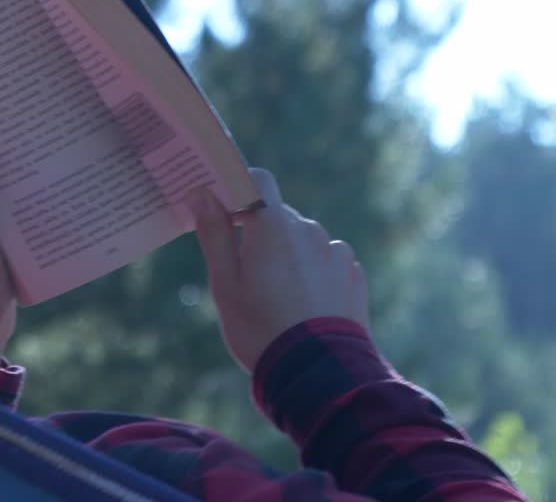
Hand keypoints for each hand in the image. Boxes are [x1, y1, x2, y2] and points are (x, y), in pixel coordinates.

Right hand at [186, 169, 368, 372]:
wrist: (318, 375)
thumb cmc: (260, 328)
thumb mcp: (225, 284)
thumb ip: (214, 233)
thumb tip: (202, 194)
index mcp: (273, 225)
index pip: (256, 179)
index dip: (238, 189)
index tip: (223, 212)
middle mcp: (309, 230)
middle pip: (278, 216)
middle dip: (260, 234)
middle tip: (245, 274)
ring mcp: (336, 252)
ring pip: (304, 241)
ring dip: (289, 256)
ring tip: (278, 300)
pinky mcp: (353, 276)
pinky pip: (327, 263)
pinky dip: (314, 275)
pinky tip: (304, 307)